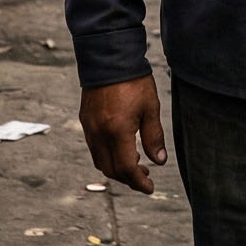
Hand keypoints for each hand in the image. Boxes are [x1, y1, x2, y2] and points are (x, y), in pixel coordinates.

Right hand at [80, 75, 167, 193]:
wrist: (108, 57)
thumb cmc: (133, 80)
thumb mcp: (150, 108)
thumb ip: (154, 136)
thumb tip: (159, 161)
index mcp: (117, 131)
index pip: (126, 168)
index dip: (139, 182)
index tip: (150, 188)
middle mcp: (99, 133)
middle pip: (111, 170)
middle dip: (128, 178)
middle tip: (145, 176)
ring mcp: (90, 128)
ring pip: (100, 161)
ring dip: (117, 168)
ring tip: (135, 162)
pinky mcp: (86, 121)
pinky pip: (94, 148)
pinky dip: (107, 156)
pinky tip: (121, 148)